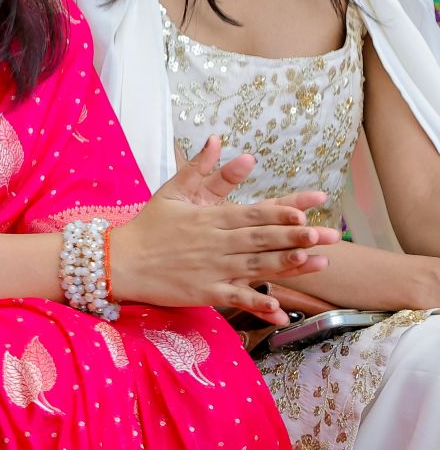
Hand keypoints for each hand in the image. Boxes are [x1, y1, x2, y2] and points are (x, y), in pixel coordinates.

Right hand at [112, 137, 337, 323]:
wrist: (119, 262)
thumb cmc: (148, 226)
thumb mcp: (171, 191)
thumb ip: (199, 168)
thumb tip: (218, 140)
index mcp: (209, 218)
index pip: (251, 213)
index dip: (279, 212)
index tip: (306, 210)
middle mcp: (215, 243)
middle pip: (261, 239)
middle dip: (298, 237)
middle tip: (329, 236)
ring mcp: (211, 269)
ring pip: (256, 266)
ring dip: (289, 265)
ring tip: (319, 264)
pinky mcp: (204, 292)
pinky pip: (236, 298)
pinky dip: (258, 304)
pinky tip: (280, 308)